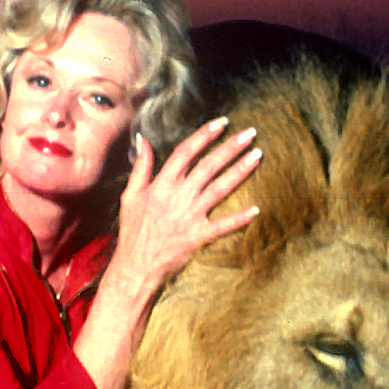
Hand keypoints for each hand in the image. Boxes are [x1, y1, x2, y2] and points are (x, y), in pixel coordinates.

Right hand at [108, 116, 262, 294]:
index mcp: (162, 183)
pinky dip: (240, 218)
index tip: (222, 123)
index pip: (186, 151)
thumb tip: (142, 139)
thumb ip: (140, 165)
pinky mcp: (198, 235)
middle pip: (209, 165)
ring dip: (241, 170)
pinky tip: (256, 209)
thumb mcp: (130, 194)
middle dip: (231, 147)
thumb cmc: (133, 230)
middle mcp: (179, 195)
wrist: (136, 265)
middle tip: (251, 133)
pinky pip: (223, 225)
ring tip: (258, 155)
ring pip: (220, 187)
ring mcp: (190, 215)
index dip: (204, 135)